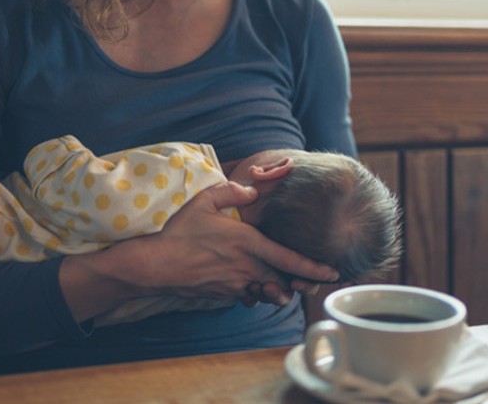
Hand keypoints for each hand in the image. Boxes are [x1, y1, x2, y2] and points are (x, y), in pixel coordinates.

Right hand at [126, 181, 338, 303]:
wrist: (155, 265)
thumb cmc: (179, 231)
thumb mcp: (204, 200)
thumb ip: (232, 191)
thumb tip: (253, 190)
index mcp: (248, 243)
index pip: (289, 259)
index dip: (314, 267)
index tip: (332, 271)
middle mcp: (247, 267)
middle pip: (285, 281)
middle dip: (300, 283)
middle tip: (312, 282)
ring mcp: (236, 284)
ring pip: (269, 293)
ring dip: (278, 290)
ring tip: (283, 285)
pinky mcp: (224, 294)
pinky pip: (249, 297)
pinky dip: (256, 293)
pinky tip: (252, 284)